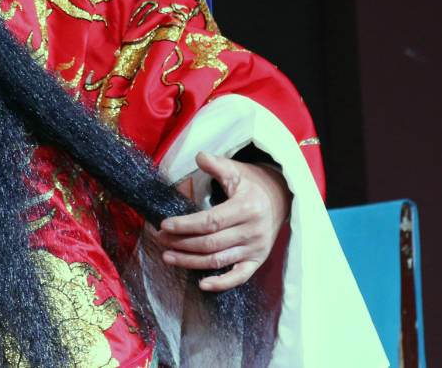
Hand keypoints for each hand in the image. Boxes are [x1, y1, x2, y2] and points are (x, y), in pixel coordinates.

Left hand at [156, 151, 291, 291]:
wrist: (282, 198)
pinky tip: (202, 284)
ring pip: (218, 260)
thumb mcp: (235, 170)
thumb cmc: (252, 183)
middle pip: (211, 243)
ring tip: (167, 256)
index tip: (164, 224)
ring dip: (190, 261)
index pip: (210, 221)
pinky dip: (221, 283)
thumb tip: (198, 156)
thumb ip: (216, 164)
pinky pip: (239, 276)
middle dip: (181, 243)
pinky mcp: (257, 260)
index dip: (185, 225)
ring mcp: (256, 249)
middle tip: (160, 238)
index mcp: (247, 208)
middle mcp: (253, 231)